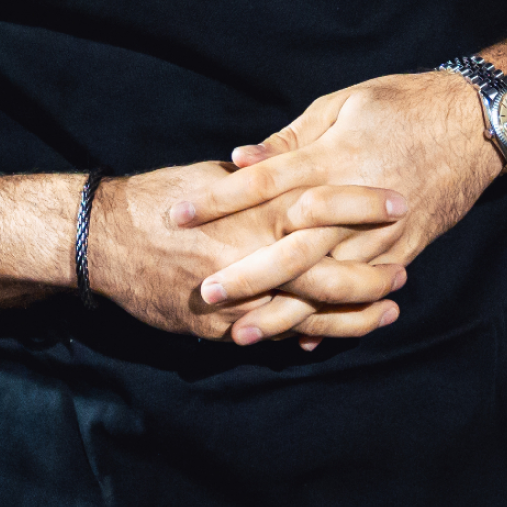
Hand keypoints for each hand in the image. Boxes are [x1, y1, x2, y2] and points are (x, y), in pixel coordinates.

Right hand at [89, 159, 409, 349]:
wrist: (101, 243)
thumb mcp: (214, 178)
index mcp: (256, 212)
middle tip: (404, 271)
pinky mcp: (223, 330)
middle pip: (331, 274)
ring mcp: (240, 301)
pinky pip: (277, 337)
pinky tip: (337, 333)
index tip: (400, 201)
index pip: (327, 209)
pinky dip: (310, 335)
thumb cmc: (158, 199)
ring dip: (353, 315)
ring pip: (311, 316)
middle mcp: (254, 260)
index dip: (366, 208)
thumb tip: (296, 170)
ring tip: (388, 309)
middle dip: (372, 275)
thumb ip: (259, 181)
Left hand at [167, 71, 498, 328]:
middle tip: (204, 294)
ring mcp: (383, 233)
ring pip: (326, 282)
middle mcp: (357, 201)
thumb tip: (240, 160)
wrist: (477, 124)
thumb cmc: (403, 104)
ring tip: (241, 333)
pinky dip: (333, 319)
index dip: (219, 200)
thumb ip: (291, 139)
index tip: (178, 216)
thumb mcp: (343, 105)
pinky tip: (300, 338)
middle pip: (292, 245)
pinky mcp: (405, 250)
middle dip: (246, 274)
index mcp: (336, 157)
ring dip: (283, 311)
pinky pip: (363, 292)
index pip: (265, 182)